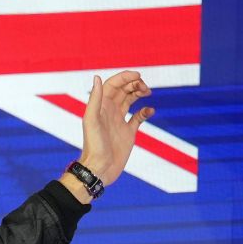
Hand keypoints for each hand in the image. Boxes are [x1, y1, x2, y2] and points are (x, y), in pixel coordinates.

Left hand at [77, 70, 153, 187]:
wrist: (99, 168)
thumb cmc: (94, 146)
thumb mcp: (92, 120)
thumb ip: (95, 99)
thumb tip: (97, 77)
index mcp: (100, 106)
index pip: (113, 85)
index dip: (125, 77)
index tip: (138, 75)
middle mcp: (109, 111)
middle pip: (123, 90)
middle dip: (134, 84)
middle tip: (145, 87)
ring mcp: (119, 121)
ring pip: (130, 100)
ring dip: (139, 93)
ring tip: (147, 92)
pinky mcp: (128, 133)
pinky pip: (138, 117)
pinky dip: (145, 112)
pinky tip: (150, 110)